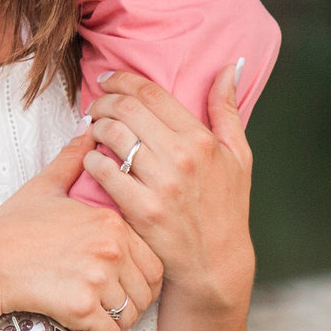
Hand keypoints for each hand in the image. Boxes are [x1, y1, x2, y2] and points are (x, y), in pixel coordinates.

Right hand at [0, 134, 163, 330]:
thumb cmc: (9, 229)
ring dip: (118, 326)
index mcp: (109, 221)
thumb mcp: (43, 188)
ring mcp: (97, 277)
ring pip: (130, 315)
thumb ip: (71, 162)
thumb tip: (88, 131)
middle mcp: (110, 248)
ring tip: (98, 325)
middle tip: (111, 311)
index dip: (142, 279)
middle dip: (133, 306)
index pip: (153, 261)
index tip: (122, 287)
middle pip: (147, 290)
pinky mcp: (81, 305)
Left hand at [83, 64, 254, 315]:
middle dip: (104, 100)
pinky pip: (103, 172)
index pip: (152, 93)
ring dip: (95, 127)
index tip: (109, 79)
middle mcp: (182, 157)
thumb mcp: (238, 157)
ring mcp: (161, 184)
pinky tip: (93, 159)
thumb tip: (230, 67)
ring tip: (93, 129)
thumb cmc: (226, 207)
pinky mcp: (141, 210)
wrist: (215, 263)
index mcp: (203, 140)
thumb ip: (227, 110)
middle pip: (127, 109)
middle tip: (95, 105)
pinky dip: (92, 159)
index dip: (123, 79)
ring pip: (112, 136)